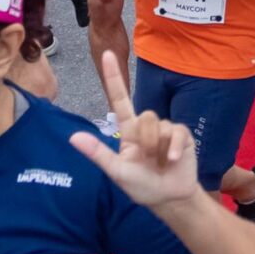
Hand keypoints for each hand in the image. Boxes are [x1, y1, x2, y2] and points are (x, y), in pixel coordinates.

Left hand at [68, 52, 204, 208]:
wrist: (171, 199)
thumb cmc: (142, 186)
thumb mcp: (118, 172)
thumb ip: (99, 154)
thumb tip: (73, 138)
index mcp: (129, 131)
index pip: (120, 100)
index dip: (113, 77)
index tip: (107, 54)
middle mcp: (146, 126)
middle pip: (145, 115)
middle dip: (145, 139)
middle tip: (148, 159)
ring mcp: (165, 129)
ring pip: (158, 124)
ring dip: (157, 146)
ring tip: (161, 162)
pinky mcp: (182, 135)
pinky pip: (175, 132)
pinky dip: (172, 148)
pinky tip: (171, 160)